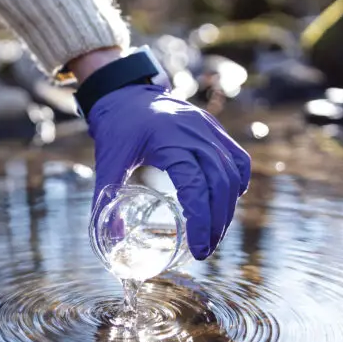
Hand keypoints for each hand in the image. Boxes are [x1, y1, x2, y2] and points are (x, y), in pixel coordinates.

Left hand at [87, 83, 250, 259]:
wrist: (126, 91)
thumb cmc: (116, 127)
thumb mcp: (107, 162)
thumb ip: (105, 200)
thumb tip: (113, 240)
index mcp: (169, 140)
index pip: (195, 186)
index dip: (200, 220)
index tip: (198, 249)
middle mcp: (195, 133)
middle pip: (220, 183)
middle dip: (217, 222)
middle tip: (205, 250)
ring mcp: (208, 129)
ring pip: (232, 173)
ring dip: (227, 208)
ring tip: (214, 235)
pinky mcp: (213, 128)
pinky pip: (237, 158)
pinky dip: (236, 182)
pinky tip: (228, 202)